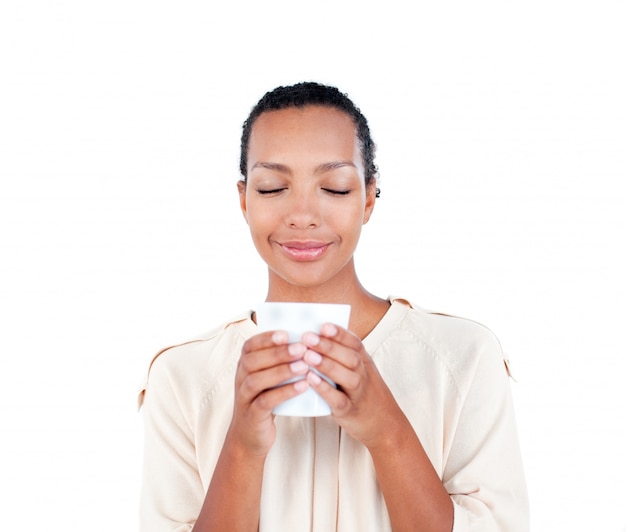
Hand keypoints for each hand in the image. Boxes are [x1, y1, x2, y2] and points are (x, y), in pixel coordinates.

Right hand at [227, 330, 310, 455]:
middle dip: (278, 352)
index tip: (287, 333)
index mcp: (245, 365)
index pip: (250, 345)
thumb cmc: (265, 398)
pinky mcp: (252, 414)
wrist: (250, 435)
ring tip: (304, 365)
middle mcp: (241, 378)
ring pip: (257, 380)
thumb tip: (307, 338)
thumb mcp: (268, 377)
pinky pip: (265, 401)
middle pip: (253, 360)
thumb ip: (279, 359)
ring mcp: (244, 396)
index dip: (267, 338)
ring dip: (282, 371)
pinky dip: (284, 392)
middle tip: (301, 348)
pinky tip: (302, 386)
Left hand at [299, 324, 405, 447]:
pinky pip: (338, 399)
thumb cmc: (365, 393)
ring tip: (307, 355)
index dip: (340, 333)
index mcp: (364, 361)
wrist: (385, 424)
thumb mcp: (360, 370)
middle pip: (349, 356)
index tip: (323, 325)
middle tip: (307, 337)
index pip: (354, 343)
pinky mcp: (350, 411)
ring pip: (346, 376)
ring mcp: (358, 393)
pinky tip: (310, 379)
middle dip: (328, 345)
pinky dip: (325, 389)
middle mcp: (363, 374)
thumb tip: (315, 336)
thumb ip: (343, 356)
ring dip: (326, 364)